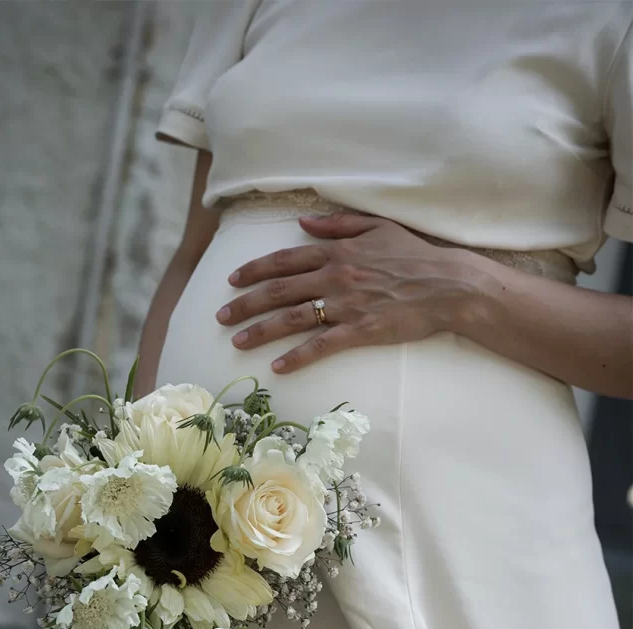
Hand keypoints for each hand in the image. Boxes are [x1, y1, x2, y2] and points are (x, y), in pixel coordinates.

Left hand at [217, 212, 480, 372]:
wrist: (449, 283)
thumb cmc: (416, 254)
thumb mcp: (377, 227)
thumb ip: (337, 223)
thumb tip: (303, 221)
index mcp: (336, 251)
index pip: (284, 260)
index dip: (254, 270)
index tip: (232, 280)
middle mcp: (334, 276)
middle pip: (278, 290)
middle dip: (245, 304)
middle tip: (220, 316)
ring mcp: (345, 304)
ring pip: (292, 318)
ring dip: (260, 331)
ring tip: (236, 342)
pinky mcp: (360, 330)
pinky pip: (320, 345)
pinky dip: (296, 356)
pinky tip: (277, 367)